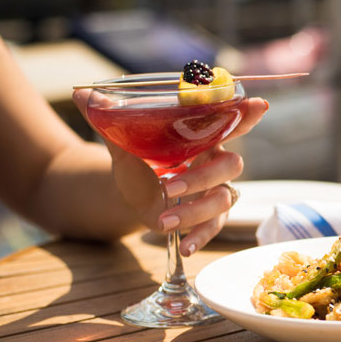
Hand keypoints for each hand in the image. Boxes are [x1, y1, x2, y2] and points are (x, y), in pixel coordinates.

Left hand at [73, 90, 267, 254]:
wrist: (129, 191)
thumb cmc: (137, 158)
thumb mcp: (122, 141)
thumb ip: (107, 119)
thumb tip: (81, 94)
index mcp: (202, 136)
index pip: (230, 121)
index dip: (247, 115)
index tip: (259, 105)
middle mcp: (216, 160)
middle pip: (230, 164)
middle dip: (201, 177)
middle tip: (167, 187)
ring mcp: (217, 189)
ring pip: (224, 198)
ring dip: (195, 210)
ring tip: (163, 222)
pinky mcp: (209, 215)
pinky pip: (216, 226)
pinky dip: (201, 236)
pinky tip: (186, 248)